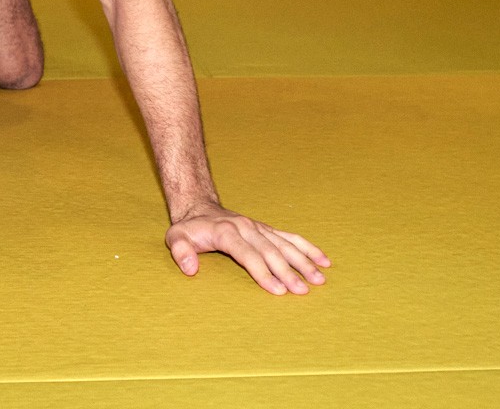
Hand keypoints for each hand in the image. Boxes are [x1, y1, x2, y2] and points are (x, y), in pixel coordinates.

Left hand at [166, 204, 330, 294]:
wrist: (198, 207)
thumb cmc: (188, 229)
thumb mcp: (175, 238)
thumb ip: (180, 252)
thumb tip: (190, 269)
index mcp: (226, 232)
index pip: (248, 255)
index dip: (262, 273)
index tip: (278, 290)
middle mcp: (246, 228)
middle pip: (270, 251)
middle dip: (287, 272)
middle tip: (303, 291)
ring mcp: (259, 228)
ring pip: (284, 244)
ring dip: (303, 262)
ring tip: (319, 279)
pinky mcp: (266, 229)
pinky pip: (290, 237)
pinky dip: (308, 248)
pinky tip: (324, 260)